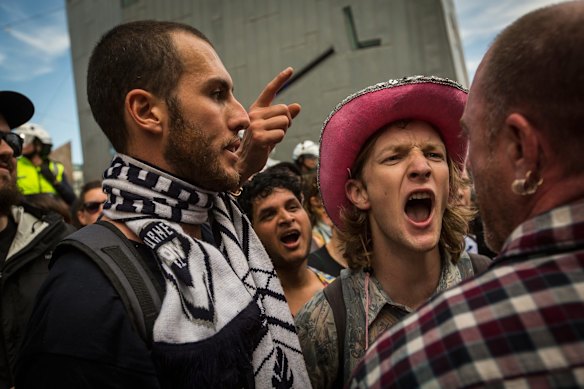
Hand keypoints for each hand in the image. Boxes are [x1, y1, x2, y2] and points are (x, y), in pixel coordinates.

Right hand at [236, 67, 300, 184]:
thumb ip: (284, 117)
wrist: (244, 162)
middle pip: (284, 109)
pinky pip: (281, 133)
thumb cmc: (260, 145)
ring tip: (272, 138)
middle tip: (278, 132)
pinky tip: (269, 145)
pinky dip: (279, 140)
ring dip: (284, 131)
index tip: (291, 69)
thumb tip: (297, 106)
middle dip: (287, 121)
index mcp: (256, 110)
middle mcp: (254, 114)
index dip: (280, 80)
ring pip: (285, 121)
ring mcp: (255, 125)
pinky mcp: (258, 137)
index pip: (269, 91)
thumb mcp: (272, 128)